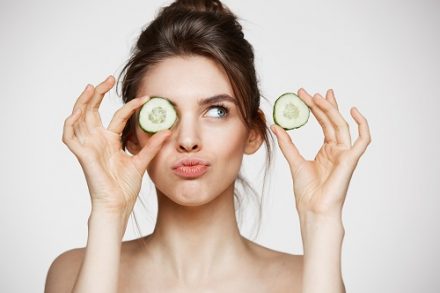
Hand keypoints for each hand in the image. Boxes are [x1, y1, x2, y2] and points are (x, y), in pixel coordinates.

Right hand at [62, 75, 170, 213]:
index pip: (118, 117)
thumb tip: (167, 130)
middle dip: (98, 94)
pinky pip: (69, 136)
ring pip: (78, 118)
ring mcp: (88, 147)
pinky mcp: (82, 155)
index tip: (145, 98)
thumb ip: (152, 146)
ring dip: (82, 102)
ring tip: (91, 87)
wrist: (117, 205)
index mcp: (111, 142)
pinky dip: (70, 123)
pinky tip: (78, 111)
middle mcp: (97, 141)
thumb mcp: (141, 161)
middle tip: (108, 79)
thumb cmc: (125, 187)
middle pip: (93, 111)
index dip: (129, 106)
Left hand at [271, 88, 370, 216]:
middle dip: (322, 105)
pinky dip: (362, 125)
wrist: (312, 209)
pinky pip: (363, 139)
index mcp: (327, 151)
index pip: (324, 124)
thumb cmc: (307, 192)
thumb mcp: (294, 161)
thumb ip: (287, 143)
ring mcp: (345, 154)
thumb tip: (276, 126)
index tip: (303, 95)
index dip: (315, 108)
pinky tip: (353, 111)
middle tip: (308, 92)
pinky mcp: (351, 160)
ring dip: (332, 110)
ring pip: (342, 126)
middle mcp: (338, 151)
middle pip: (332, 121)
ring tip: (319, 97)